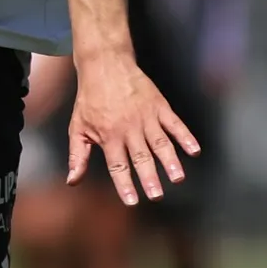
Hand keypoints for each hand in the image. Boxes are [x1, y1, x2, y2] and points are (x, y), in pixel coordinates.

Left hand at [68, 53, 199, 205]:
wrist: (105, 66)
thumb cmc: (90, 100)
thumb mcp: (77, 127)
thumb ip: (77, 156)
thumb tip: (72, 181)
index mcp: (108, 135)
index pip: (117, 165)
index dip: (124, 184)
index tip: (132, 201)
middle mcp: (129, 128)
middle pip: (141, 156)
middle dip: (149, 177)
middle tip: (157, 195)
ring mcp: (146, 117)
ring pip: (160, 142)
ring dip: (170, 161)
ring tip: (178, 178)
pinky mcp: (159, 106)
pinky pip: (175, 123)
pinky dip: (186, 136)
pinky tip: (194, 150)